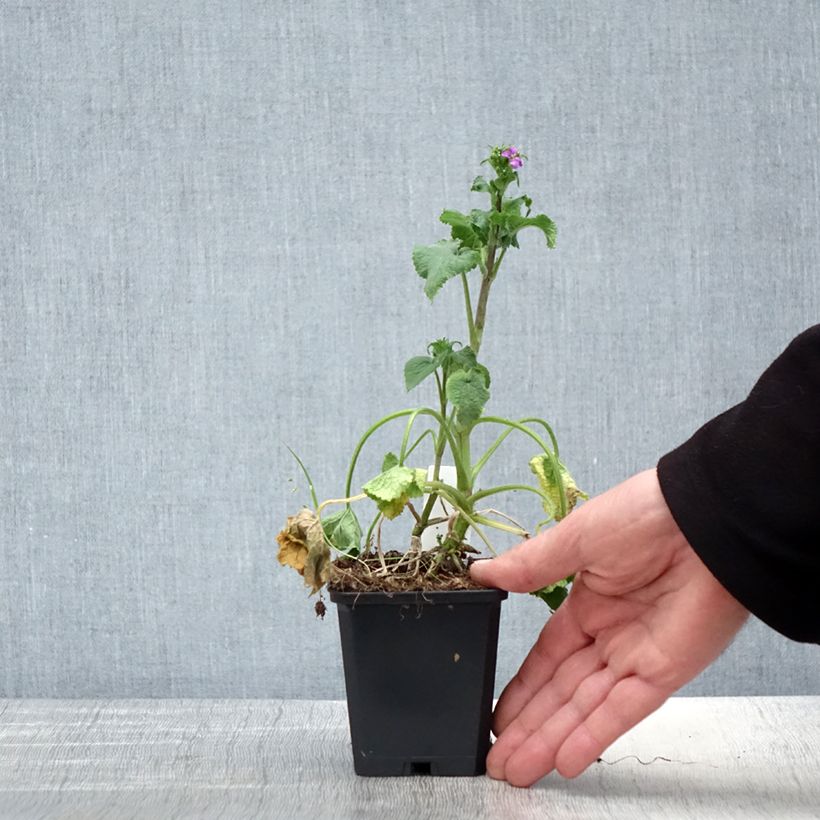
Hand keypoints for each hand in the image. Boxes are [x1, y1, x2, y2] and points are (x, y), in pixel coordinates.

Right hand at [469, 468, 747, 786]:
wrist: (708, 518)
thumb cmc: (647, 513)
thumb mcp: (575, 538)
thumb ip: (530, 565)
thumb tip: (482, 573)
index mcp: (589, 602)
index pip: (547, 656)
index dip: (521, 688)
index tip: (496, 713)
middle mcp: (611, 634)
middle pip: (561, 691)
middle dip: (528, 725)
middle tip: (497, 757)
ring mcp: (637, 655)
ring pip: (585, 708)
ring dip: (551, 739)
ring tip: (516, 768)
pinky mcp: (665, 670)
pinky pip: (623, 710)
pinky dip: (595, 735)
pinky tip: (564, 758)